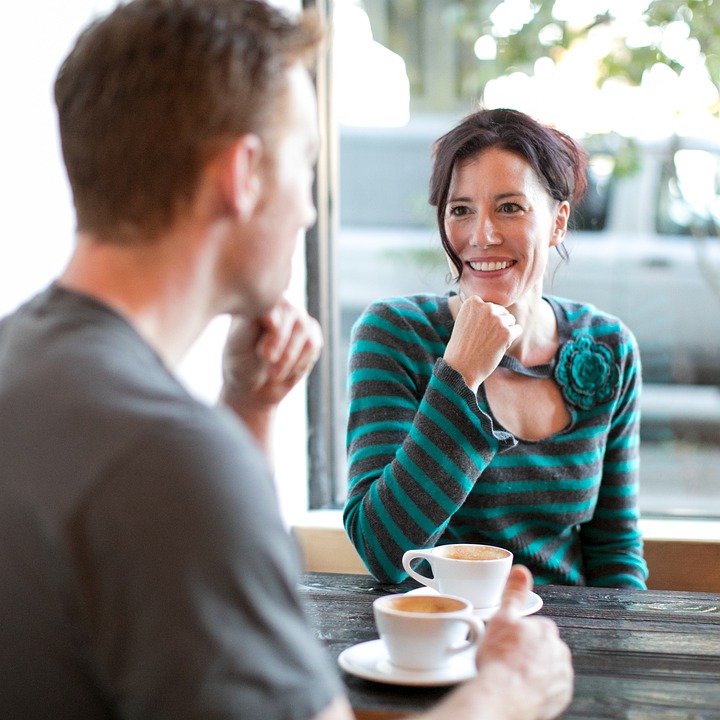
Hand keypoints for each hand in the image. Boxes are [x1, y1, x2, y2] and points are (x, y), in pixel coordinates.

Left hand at [221, 296, 322, 411]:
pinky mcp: (312, 335)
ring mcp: (300, 319)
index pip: (275, 302)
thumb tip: (274, 319)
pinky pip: (313, 346)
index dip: (273, 329)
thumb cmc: (241, 358)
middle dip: (281, 342)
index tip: (264, 354)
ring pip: (304, 331)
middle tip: (267, 361)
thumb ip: (253, 325)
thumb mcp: (239, 341)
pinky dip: (299, 363)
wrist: (253, 385)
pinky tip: (285, 372)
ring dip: (289, 357)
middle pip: (293, 313)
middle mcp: (284, 304)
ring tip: (273, 374)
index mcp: (262, 298)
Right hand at [444, 295, 521, 391]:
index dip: (485, 320)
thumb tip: (497, 306)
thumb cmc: (462, 346)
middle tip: (482, 338)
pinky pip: (517, 330)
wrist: (460, 367)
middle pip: (502, 312)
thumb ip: (479, 311)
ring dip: (504, 332)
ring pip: (511, 320)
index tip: (475, 331)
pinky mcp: (506, 333)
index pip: (491, 306)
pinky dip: (510, 339)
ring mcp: (497, 319)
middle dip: (496, 325)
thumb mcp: (465, 321)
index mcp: (473, 302)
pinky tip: (498, 346)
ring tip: (489, 343)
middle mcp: (486, 307)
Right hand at [475, 565, 573, 719]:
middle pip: (540, 648)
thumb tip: (521, 570)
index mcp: (547, 629)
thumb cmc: (501, 659)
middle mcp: (560, 652)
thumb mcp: (502, 617)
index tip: (504, 644)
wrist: (504, 696)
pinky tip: (522, 690)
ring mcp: (562, 676)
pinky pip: (549, 689)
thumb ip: (514, 594)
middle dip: (526, 653)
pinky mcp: (561, 698)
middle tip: (506, 661)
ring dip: (533, 670)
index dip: (516, 635)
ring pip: (546, 668)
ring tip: (512, 677)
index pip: (533, 628)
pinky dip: (538, 689)